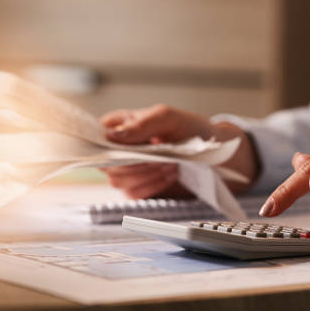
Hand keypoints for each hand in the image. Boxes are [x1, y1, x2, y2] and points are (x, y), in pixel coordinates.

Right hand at [100, 104, 258, 198]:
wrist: (214, 153)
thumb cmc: (190, 129)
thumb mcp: (168, 117)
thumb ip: (141, 124)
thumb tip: (112, 136)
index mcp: (120, 125)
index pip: (96, 136)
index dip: (102, 145)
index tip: (120, 149)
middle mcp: (119, 148)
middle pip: (106, 163)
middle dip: (134, 163)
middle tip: (159, 157)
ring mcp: (127, 169)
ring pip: (118, 180)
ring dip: (146, 175)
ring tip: (169, 164)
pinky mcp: (139, 187)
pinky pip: (133, 193)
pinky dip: (152, 186)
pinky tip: (169, 175)